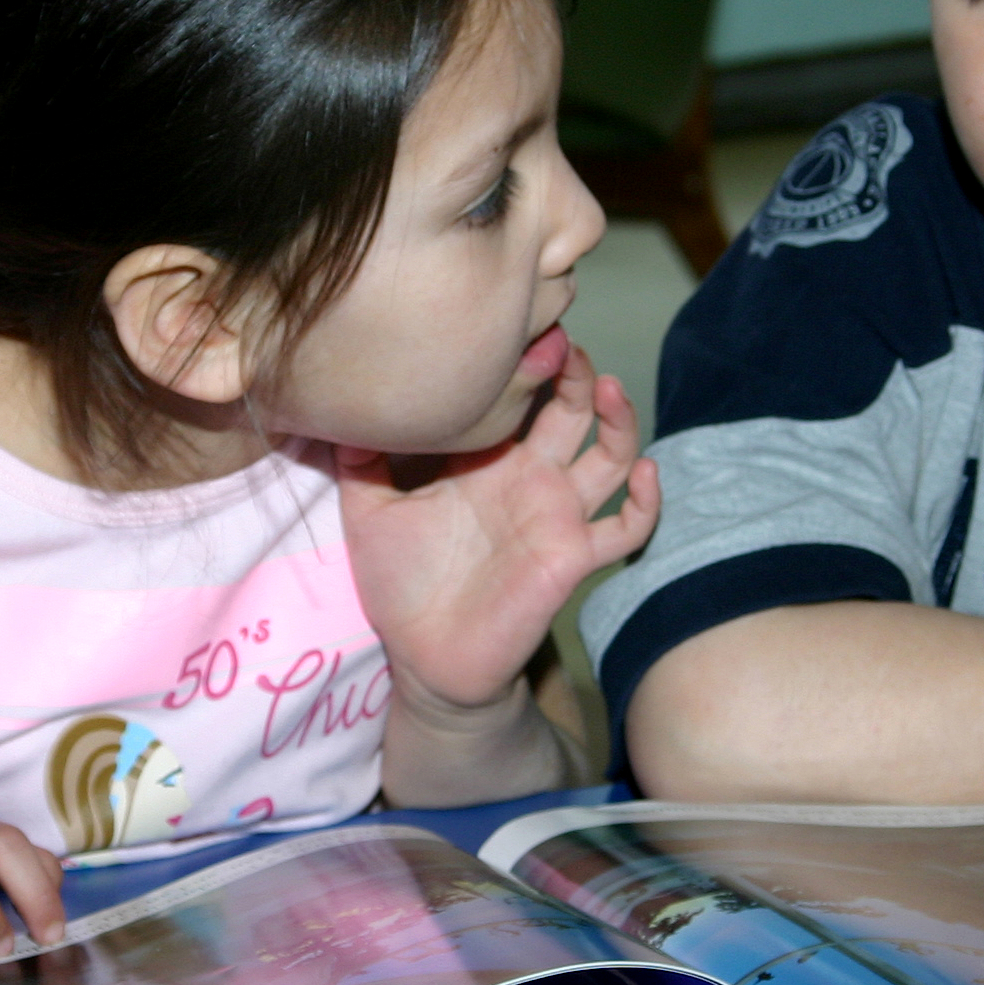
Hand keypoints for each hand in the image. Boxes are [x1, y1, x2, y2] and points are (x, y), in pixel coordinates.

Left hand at [335, 344, 659, 716]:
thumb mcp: (368, 513)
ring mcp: (558, 516)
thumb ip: (360, 463)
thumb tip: (337, 411)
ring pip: (611, 456)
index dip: (527, 362)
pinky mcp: (572, 557)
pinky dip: (646, 500)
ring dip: (620, 420)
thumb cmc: (401, 586)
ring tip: (610, 387)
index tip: (518, 326)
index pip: (520, 397)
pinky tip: (644, 472)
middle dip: (577, 373)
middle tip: (565, 344)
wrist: (425, 658)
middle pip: (573, 410)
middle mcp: (531, 479)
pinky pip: (627, 529)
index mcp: (488, 460)